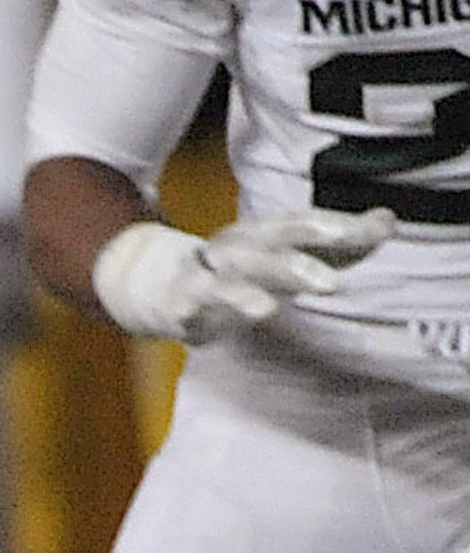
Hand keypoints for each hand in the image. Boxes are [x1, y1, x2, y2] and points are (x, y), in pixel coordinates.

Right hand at [89, 206, 394, 342]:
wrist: (166, 285)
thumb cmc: (246, 271)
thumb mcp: (296, 254)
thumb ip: (343, 241)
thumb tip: (387, 220)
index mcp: (266, 233)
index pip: (303, 225)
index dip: (336, 227)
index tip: (374, 230)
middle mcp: (237, 248)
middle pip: (267, 248)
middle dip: (296, 263)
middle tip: (331, 285)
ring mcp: (208, 276)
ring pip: (228, 281)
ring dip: (245, 294)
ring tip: (268, 310)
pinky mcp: (184, 304)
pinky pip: (191, 307)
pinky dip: (195, 314)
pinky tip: (203, 332)